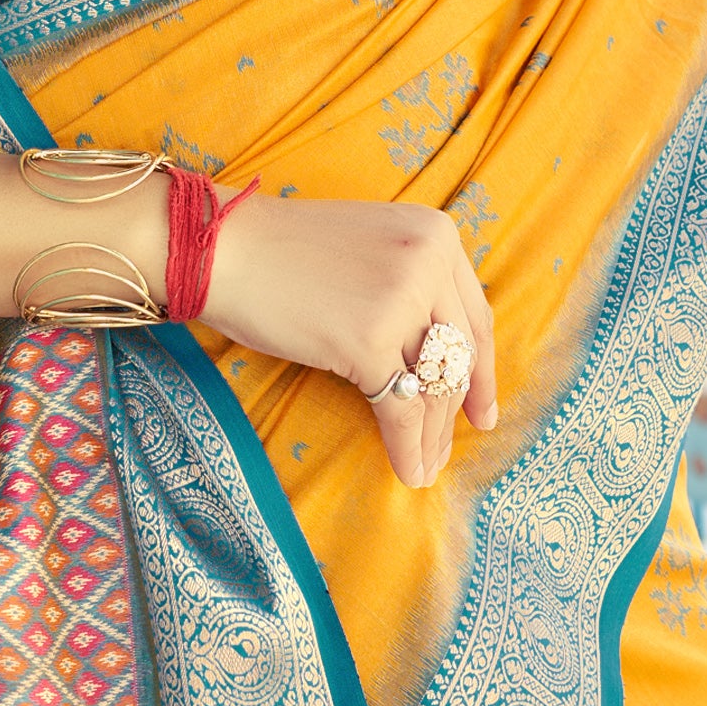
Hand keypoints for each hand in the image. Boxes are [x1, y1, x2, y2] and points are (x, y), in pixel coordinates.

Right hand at [200, 191, 499, 488]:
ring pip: (432, 386)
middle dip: (455, 410)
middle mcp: (429, 262)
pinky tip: (409, 471)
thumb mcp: (372, 246)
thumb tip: (441, 356)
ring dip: (431, 435)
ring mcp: (401, 300)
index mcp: (436, 234)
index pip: (474, 317)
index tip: (483, 410)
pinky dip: (407, 446)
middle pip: (457, 356)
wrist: (224, 250)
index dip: (483, 371)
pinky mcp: (369, 341)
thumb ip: (412, 282)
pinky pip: (400, 409)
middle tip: (452, 447)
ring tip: (427, 465)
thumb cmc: (283, 252)